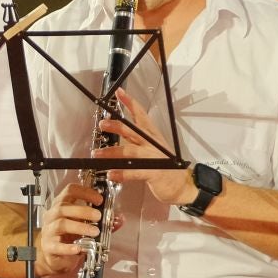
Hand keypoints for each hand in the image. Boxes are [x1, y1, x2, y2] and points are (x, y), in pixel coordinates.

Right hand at [37, 180, 101, 275]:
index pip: (70, 191)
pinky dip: (68, 247)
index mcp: (62, 206)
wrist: (55, 257)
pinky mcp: (49, 246)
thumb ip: (102, 222)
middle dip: (83, 211)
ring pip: (62, 224)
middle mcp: (53, 216)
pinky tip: (78, 249)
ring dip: (80, 227)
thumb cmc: (69, 238)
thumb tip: (119, 219)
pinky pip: (57, 245)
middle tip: (98, 216)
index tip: (99, 199)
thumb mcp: (85, 226)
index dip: (85, 192)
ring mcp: (49, 231)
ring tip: (94, 232)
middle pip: (63, 207)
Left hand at [100, 89, 194, 205]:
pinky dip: (123, 173)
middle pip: (133, 131)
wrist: (181, 185)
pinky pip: (136, 172)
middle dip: (117, 126)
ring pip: (130, 151)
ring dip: (112, 152)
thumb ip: (135, 140)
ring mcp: (154, 158)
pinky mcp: (154, 173)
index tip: (119, 92)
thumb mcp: (152, 148)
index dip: (130, 103)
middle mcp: (152, 144)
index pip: (141, 115)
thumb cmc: (165, 166)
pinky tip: (112, 173)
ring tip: (97, 154)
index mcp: (152, 136)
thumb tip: (118, 129)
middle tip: (102, 124)